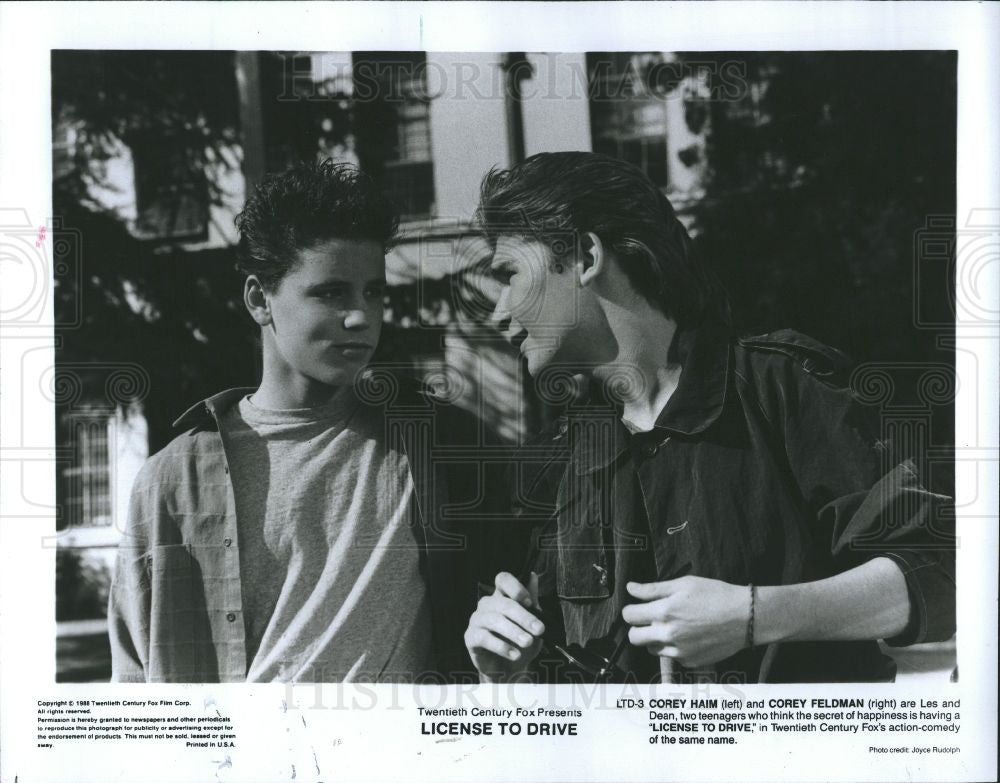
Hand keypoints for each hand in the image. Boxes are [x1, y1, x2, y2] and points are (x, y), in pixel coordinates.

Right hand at [464, 572, 544, 681]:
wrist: (508, 670)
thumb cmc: (518, 642)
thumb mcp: (530, 623)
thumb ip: (531, 601)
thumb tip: (533, 576)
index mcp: (501, 596)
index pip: (503, 579)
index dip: (516, 587)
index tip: (530, 603)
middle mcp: (486, 604)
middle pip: (503, 603)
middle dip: (524, 617)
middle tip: (539, 630)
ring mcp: (477, 620)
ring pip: (494, 620)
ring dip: (514, 631)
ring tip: (528, 642)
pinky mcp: (470, 637)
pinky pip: (485, 638)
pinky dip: (502, 646)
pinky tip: (515, 654)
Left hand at [622, 576, 748, 668]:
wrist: (745, 617)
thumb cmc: (715, 595)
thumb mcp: (684, 584)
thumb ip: (653, 589)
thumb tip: (631, 588)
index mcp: (664, 612)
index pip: (629, 616)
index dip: (630, 609)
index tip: (637, 607)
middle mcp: (668, 634)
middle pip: (633, 638)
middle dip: (637, 627)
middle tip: (649, 619)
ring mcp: (679, 651)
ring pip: (651, 649)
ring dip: (654, 639)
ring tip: (671, 626)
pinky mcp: (690, 661)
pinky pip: (671, 656)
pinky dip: (673, 647)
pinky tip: (688, 636)